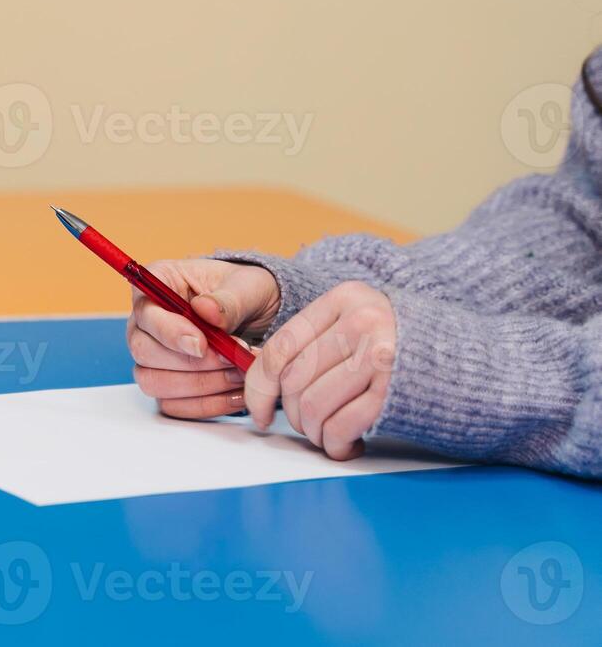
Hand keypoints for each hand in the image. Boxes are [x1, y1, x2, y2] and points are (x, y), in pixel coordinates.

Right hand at [128, 259, 279, 418]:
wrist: (261, 316)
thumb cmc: (247, 293)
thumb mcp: (248, 286)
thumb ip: (228, 300)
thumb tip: (205, 310)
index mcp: (158, 282)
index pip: (145, 312)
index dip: (169, 332)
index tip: (203, 344)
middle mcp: (146, 321)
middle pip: (143, 351)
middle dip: (191, 363)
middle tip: (231, 359)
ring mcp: (153, 355)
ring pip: (154, 382)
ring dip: (200, 385)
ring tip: (238, 374)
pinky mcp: (167, 384)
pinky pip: (173, 405)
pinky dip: (207, 404)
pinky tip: (236, 393)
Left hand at [244, 281, 396, 460]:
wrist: (484, 369)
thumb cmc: (412, 353)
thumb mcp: (364, 326)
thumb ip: (321, 342)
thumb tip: (264, 382)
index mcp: (346, 299)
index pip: (281, 346)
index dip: (260, 387)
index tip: (260, 413)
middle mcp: (362, 321)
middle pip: (294, 379)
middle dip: (294, 415)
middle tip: (311, 427)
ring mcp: (381, 354)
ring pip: (313, 405)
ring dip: (316, 433)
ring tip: (333, 436)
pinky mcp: (395, 390)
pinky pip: (341, 426)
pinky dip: (336, 444)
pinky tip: (349, 445)